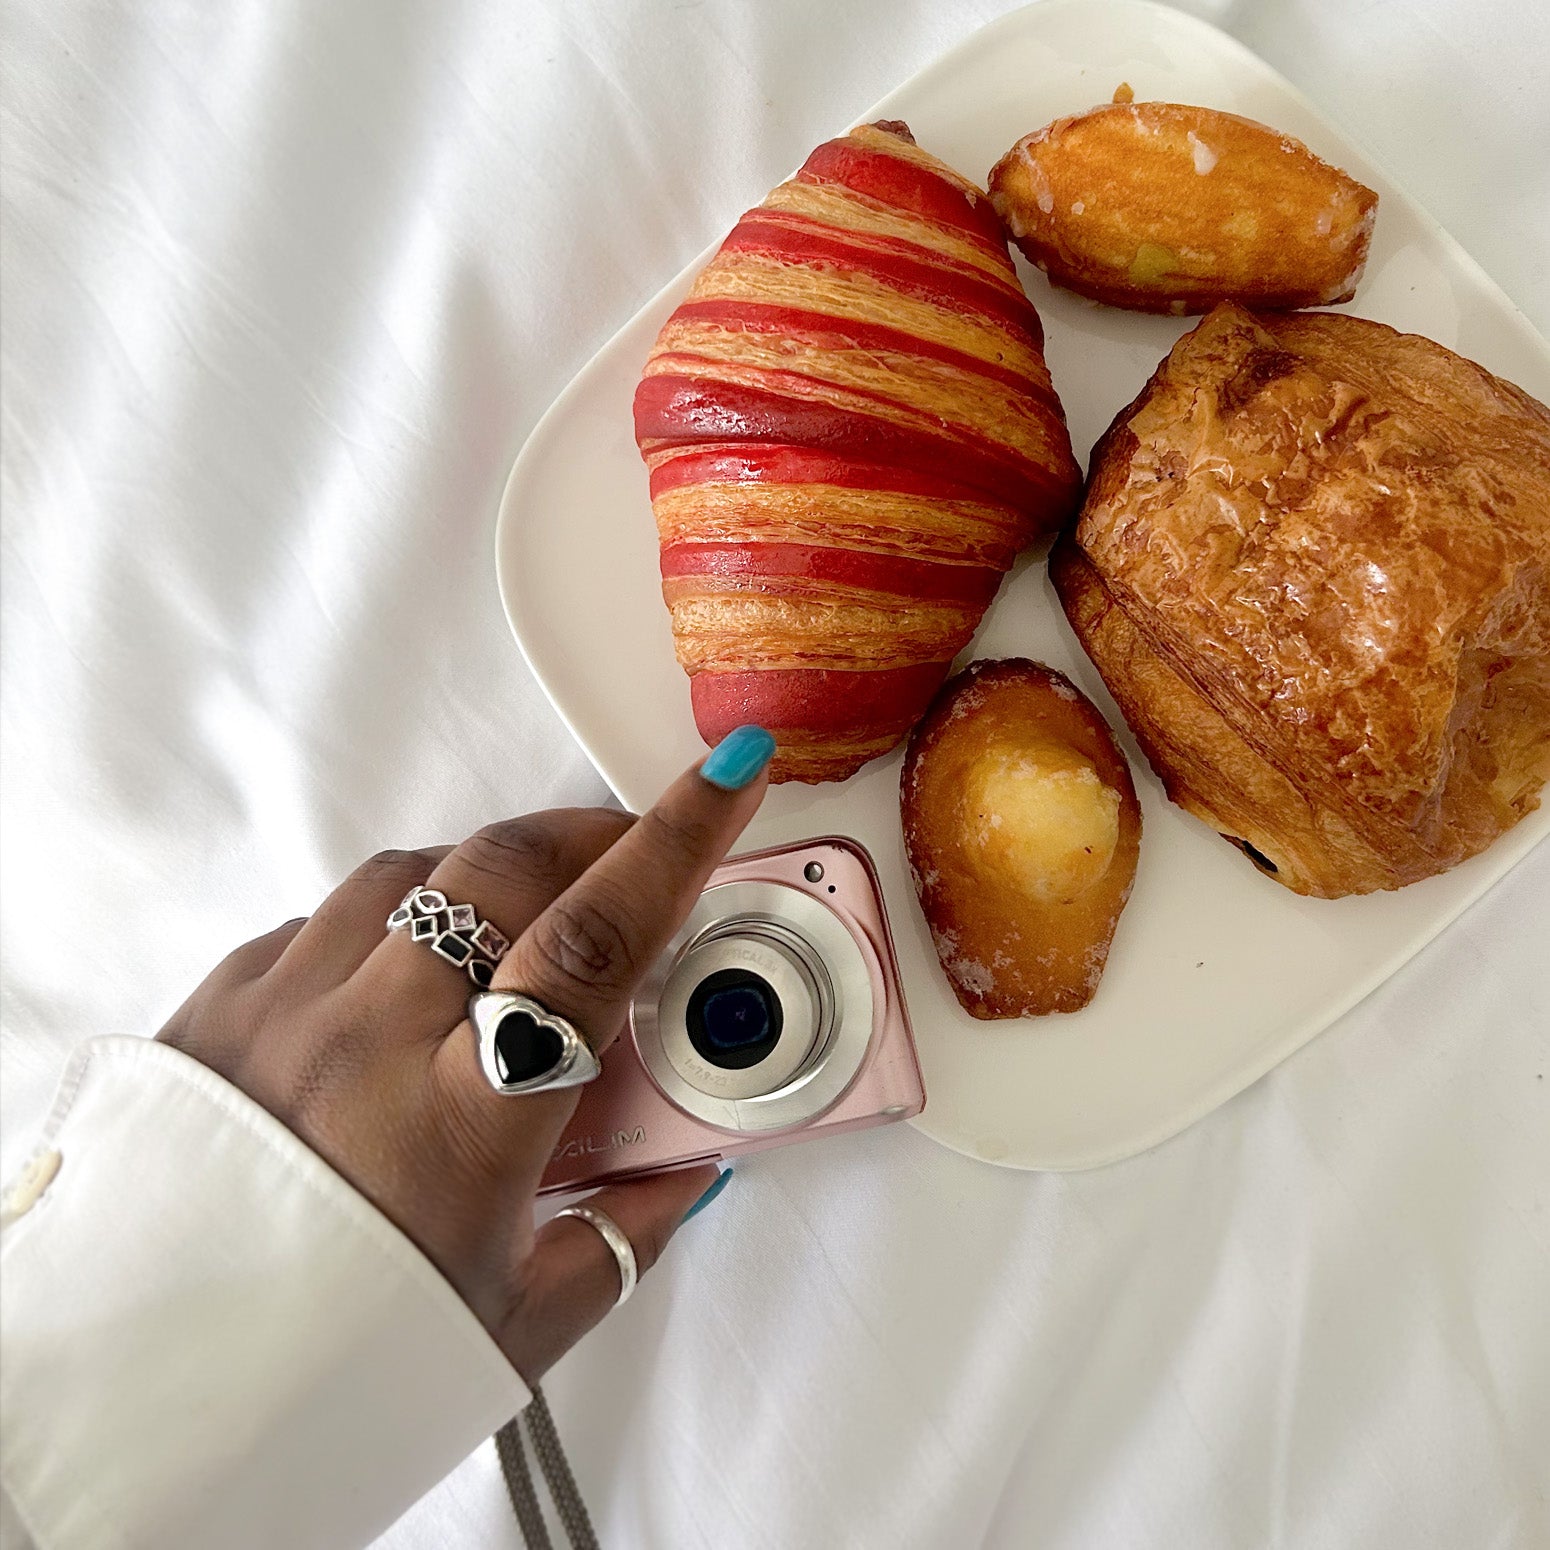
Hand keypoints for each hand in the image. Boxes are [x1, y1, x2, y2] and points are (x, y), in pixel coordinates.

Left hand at [157, 734, 772, 1380]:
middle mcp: (370, 1043)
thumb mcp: (510, 1322)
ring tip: (518, 917)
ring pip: (410, 875)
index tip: (726, 780)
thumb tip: (683, 1179)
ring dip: (485, 873)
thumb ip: (617, 1240)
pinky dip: (384, 921)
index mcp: (463, 1121)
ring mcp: (284, 1013)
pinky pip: (321, 919)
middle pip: (502, 871)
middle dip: (587, 832)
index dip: (675, 845)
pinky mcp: (219, 1010)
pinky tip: (403, 973)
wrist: (151, 1391)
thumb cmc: (326, 1364)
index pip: (594, 945)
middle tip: (627, 845)